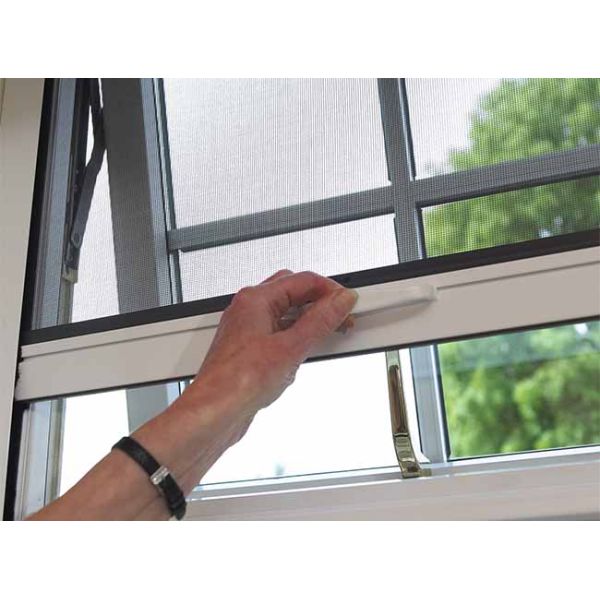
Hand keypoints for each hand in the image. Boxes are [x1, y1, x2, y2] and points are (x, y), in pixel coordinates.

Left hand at [190, 269, 357, 417]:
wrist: (213, 413)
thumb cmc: (236, 381)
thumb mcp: (290, 348)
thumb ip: (320, 321)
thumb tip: (340, 301)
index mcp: (255, 299)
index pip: (303, 280)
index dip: (331, 290)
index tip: (348, 304)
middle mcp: (249, 309)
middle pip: (294, 292)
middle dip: (320, 303)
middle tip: (341, 317)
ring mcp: (248, 329)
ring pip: (286, 313)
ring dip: (309, 322)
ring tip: (328, 335)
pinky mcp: (250, 349)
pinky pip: (279, 333)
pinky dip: (297, 338)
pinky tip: (305, 354)